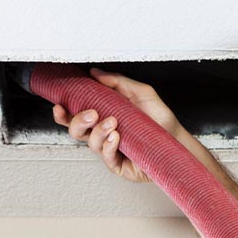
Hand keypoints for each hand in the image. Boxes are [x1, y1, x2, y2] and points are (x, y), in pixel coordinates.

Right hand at [52, 67, 184, 182]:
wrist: (177, 141)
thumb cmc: (161, 120)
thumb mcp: (141, 93)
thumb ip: (118, 82)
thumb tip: (96, 73)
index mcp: (105, 116)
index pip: (77, 116)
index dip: (65, 113)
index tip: (60, 105)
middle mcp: (104, 134)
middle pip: (77, 130)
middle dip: (78, 121)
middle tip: (92, 113)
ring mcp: (110, 150)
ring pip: (90, 143)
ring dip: (98, 131)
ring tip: (113, 123)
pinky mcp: (118, 164)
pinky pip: (106, 156)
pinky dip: (109, 145)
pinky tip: (116, 137)